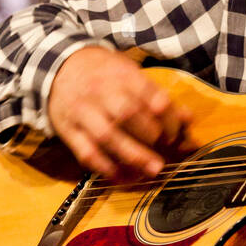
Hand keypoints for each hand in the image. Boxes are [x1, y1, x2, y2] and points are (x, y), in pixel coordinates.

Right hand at [47, 46, 192, 179]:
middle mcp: (101, 92)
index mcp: (121, 75)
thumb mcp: (129, 72)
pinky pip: (86, 152)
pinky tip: (123, 178)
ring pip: (107, 135)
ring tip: (154, 170)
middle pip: (127, 113)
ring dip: (132, 155)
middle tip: (166, 147)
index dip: (166, 115)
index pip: (148, 93)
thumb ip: (157, 95)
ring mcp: (83, 113)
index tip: (178, 130)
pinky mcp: (68, 131)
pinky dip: (105, 168)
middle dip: (150, 134)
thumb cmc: (103, 73)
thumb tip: (188, 118)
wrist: (57, 67)